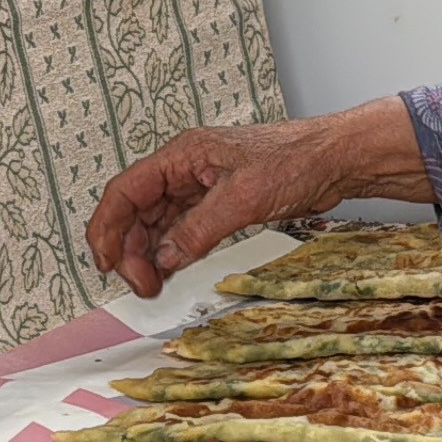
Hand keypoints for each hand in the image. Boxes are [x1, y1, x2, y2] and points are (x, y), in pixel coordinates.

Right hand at [84, 98, 432, 295]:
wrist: (335, 159)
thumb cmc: (295, 161)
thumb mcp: (243, 199)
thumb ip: (198, 230)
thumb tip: (163, 258)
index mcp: (182, 155)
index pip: (126, 190)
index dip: (108, 227)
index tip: (105, 263)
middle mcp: (185, 168)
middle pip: (137, 210)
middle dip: (130, 249)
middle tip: (141, 286)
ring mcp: (201, 186)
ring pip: (157, 222)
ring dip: (150, 253)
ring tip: (154, 285)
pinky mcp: (219, 202)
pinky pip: (182, 228)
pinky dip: (173, 251)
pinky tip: (172, 271)